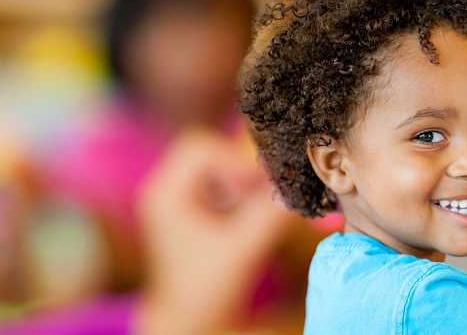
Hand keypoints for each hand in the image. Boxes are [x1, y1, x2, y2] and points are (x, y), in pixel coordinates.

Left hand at [136, 128, 296, 334]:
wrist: (190, 327)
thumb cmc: (205, 293)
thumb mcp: (242, 252)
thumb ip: (271, 218)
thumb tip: (300, 190)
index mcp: (166, 195)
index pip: (201, 149)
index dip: (234, 162)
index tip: (259, 187)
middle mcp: (170, 193)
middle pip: (212, 155)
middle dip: (244, 173)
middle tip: (266, 196)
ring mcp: (183, 205)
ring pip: (223, 172)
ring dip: (249, 189)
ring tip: (266, 214)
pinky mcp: (198, 217)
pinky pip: (227, 192)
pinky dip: (248, 201)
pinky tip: (262, 222)